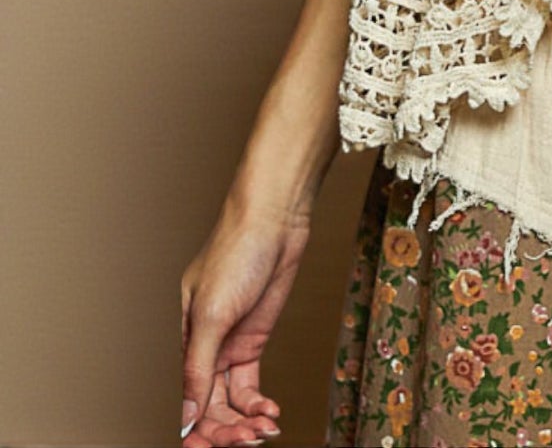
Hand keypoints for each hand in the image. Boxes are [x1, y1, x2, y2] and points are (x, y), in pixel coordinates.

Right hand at [180, 188, 311, 443]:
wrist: (275, 220)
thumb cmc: (236, 252)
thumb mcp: (212, 314)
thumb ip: (197, 368)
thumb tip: (185, 416)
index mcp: (182, 342)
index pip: (183, 400)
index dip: (194, 430)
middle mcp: (203, 349)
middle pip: (207, 407)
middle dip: (224, 430)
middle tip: (248, 441)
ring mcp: (229, 346)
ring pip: (229, 402)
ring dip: (245, 421)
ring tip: (265, 431)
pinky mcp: (254, 340)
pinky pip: (250, 386)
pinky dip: (259, 405)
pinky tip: (270, 414)